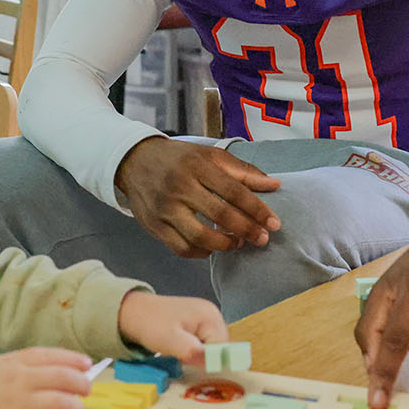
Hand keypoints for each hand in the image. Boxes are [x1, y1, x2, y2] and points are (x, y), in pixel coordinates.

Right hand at [0, 348, 92, 408]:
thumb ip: (14, 370)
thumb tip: (42, 378)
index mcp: (10, 363)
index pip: (48, 355)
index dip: (71, 358)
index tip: (87, 363)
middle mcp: (17, 380)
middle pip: (61, 376)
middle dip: (81, 383)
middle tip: (87, 391)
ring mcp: (15, 405)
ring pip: (59, 402)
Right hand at [114, 136, 280, 256]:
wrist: (134, 161)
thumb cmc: (179, 159)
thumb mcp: (210, 155)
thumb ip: (242, 171)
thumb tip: (274, 185)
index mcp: (198, 166)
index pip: (234, 191)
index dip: (257, 210)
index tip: (274, 223)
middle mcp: (181, 186)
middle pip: (220, 215)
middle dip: (247, 230)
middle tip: (262, 239)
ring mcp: (165, 208)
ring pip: (200, 236)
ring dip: (225, 245)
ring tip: (238, 243)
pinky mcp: (154, 226)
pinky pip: (182, 248)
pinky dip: (202, 252)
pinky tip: (213, 248)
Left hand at [117, 290, 228, 363]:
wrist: (133, 312)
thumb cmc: (150, 324)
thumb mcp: (171, 341)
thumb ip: (195, 352)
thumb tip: (216, 363)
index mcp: (211, 316)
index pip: (224, 349)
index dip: (209, 361)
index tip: (190, 361)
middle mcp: (212, 315)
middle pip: (220, 349)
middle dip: (202, 358)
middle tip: (181, 355)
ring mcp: (206, 318)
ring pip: (211, 348)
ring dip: (196, 354)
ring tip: (177, 349)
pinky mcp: (198, 323)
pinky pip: (203, 343)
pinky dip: (192, 349)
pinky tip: (178, 346)